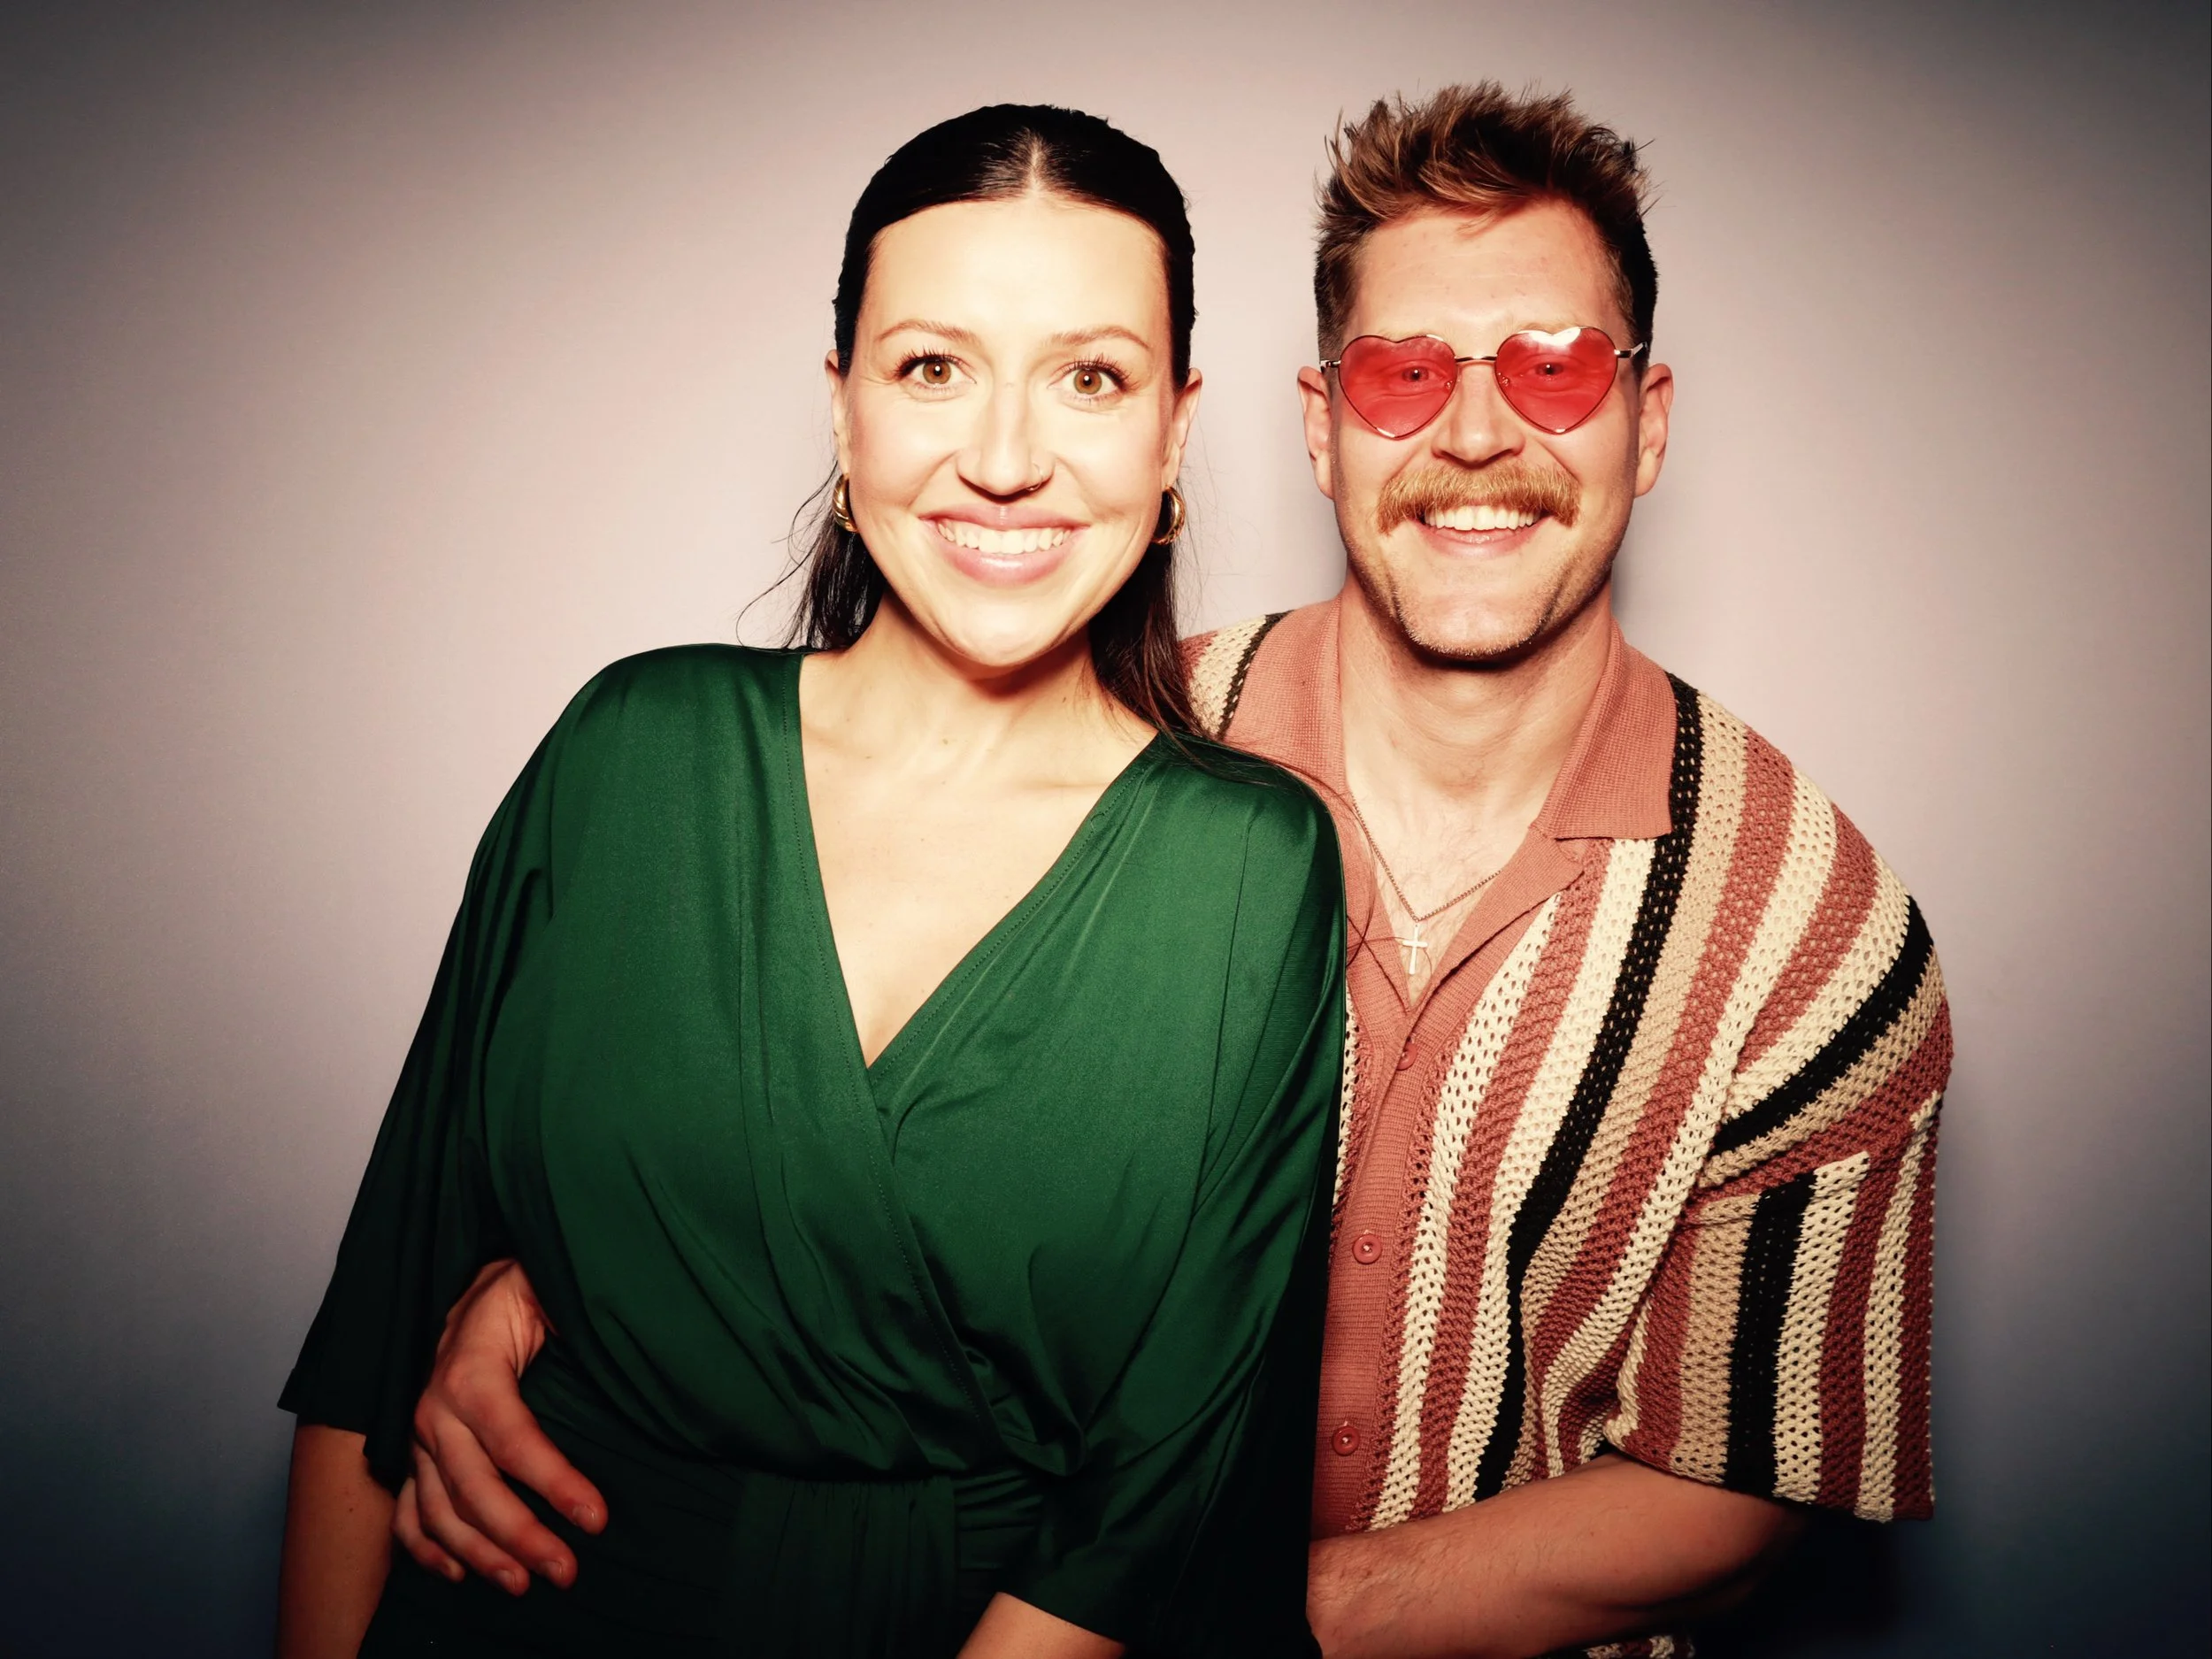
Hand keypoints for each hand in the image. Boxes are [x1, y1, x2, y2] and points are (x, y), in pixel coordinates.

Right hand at [390, 1258, 606, 1593]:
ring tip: (523, 1584)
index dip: (554, 1482)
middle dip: (520, 1535)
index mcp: (471, 1370)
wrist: (480, 1287)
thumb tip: (639, 1348)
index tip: (597, 1518)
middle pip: (474, 1487)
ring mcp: (420, 1436)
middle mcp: (435, 1409)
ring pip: (439, 1510)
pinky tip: (459, 1573)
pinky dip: (427, 1548)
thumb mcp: (554, 1289)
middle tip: (566, 1570)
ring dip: (479, 1554)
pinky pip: (409, 1510)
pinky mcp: (416, 1452)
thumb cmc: (524, 1290)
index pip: (513, 1439)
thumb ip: (582, 1320)